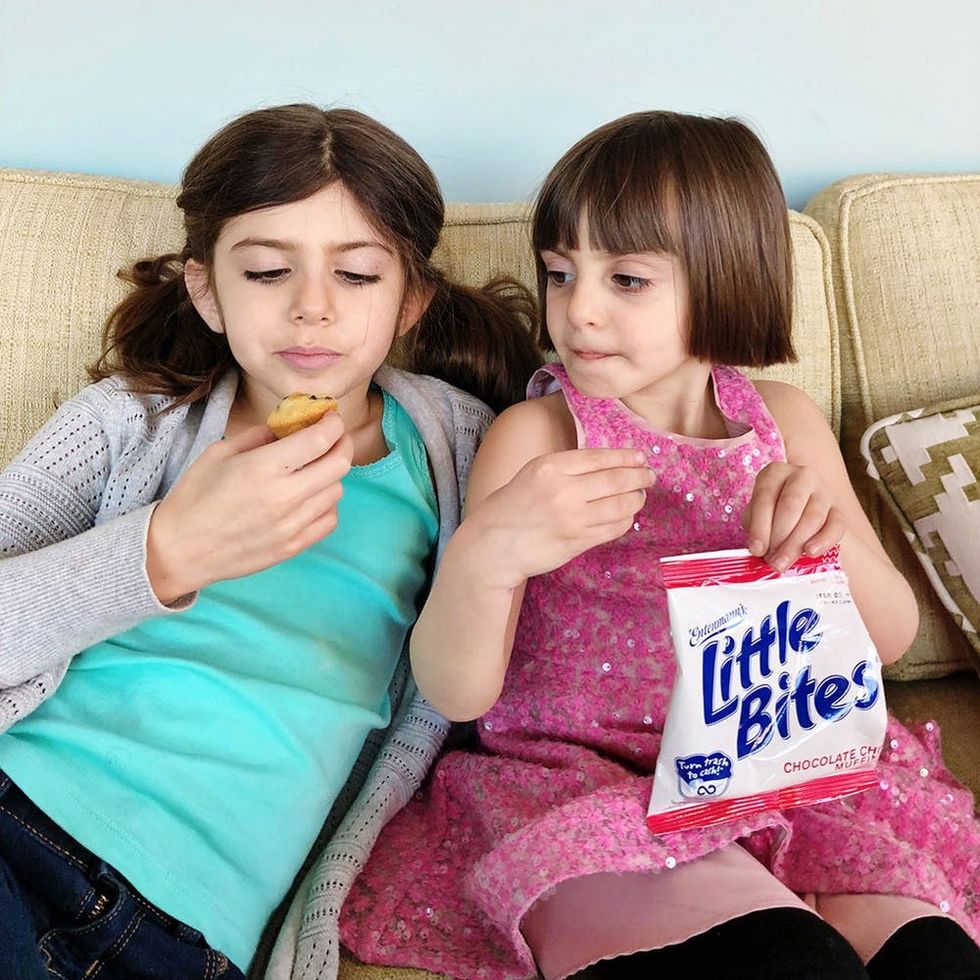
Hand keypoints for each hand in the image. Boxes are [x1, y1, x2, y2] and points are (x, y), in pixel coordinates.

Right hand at [146, 412, 352, 602]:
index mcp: (263, 467)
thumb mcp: (220, 452)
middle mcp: (284, 496)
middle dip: (342, 444)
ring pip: (337, 492)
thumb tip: (290, 427)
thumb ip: (260, 436)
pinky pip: (329, 520)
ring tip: (315, 469)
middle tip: (334, 438)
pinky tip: (311, 498)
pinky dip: (327, 504)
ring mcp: (292, 525)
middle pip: (339, 465)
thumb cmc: (195, 497)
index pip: (320, 440)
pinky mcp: (293, 547)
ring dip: (332, 475)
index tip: (331, 418)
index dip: (333, 424)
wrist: (180, 550)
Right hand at [464, 447, 652, 588]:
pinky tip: (626, 517)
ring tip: (639, 497)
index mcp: (551, 467)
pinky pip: (613, 528)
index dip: (625, 458)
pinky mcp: (576, 542)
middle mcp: (563, 490)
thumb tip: (609, 464)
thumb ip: (567, 468)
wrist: (493, 545)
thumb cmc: (513, 507)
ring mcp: (571, 518)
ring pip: (620, 505)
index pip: (599, 457)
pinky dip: (625, 521)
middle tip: (649, 477)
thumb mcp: (534, 474)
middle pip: (616, 479)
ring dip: (636, 500)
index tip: (640, 458)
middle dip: (639, 477)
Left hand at [741, 461, 844, 571]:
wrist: (801, 515)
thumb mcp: (758, 515)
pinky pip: (836, 526)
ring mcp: (824, 491)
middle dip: (779, 536)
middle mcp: (801, 476)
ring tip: (784, 562)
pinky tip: (810, 552)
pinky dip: (823, 540)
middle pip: (791, 505)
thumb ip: (756, 527)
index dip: (760, 525)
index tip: (756, 550)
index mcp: (775, 472)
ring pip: (812, 516)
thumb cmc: (772, 514)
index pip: (766, 496)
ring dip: (796, 543)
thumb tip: (759, 548)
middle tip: (772, 561)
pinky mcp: (840, 510)